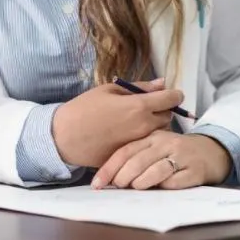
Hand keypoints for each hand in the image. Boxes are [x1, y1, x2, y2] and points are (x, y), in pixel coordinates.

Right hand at [52, 78, 183, 167]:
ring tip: (136, 121)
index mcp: (139, 106)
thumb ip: (140, 87)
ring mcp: (138, 144)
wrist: (64, 136)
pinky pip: (144, 146)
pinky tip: (127, 134)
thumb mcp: (110, 90)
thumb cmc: (85, 107)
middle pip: (168, 117)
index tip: (172, 94)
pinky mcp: (131, 156)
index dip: (174, 95)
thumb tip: (163, 83)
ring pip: (159, 133)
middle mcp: (143, 127)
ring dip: (155, 125)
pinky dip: (142, 139)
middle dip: (164, 110)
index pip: (171, 99)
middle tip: (149, 106)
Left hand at [91, 131, 231, 189]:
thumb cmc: (175, 152)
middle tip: (116, 186)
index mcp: (152, 137)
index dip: (109, 168)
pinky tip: (157, 190)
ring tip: (134, 187)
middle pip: (139, 159)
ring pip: (157, 168)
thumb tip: (110, 178)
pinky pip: (176, 180)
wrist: (210, 152)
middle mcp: (166, 143)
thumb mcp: (155, 147)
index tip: (97, 183)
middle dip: (123, 175)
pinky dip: (164, 187)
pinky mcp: (194, 170)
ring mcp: (181, 156)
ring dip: (142, 180)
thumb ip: (136, 156)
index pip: (126, 150)